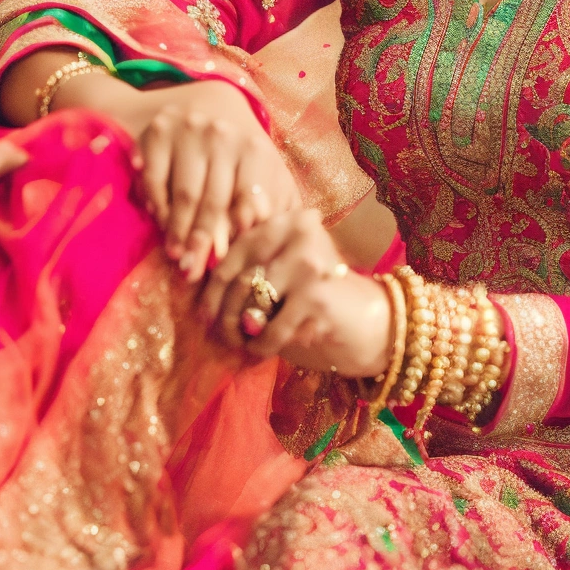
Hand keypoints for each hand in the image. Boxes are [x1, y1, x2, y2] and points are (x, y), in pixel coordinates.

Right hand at [113, 82, 301, 280]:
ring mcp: (189, 131)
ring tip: (176, 255)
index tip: (228, 261)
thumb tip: (296, 242)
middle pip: (213, 200)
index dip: (238, 233)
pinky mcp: (158, 131)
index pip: (247, 198)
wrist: (208, 106)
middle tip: (193, 271)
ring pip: (183, 192)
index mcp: (255, 149)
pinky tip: (158, 222)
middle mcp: (223, 136)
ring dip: (178, 229)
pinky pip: (155, 177)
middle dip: (203, 241)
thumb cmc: (242, 156)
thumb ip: (280, 206)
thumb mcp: (268, 173)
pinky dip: (155, 203)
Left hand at [198, 207, 391, 376]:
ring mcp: (308, 263)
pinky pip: (269, 327)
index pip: (235, 249)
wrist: (375, 325)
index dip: (212, 282)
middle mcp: (299, 233)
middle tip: (215, 331)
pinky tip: (261, 349)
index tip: (201, 309)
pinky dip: (259, 344)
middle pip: (237, 275)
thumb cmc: (318, 299)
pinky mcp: (315, 297)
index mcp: (289, 220)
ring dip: (236, 329)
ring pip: (248, 301)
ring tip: (238, 341)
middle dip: (220, 309)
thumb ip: (252, 265)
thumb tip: (194, 275)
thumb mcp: (286, 271)